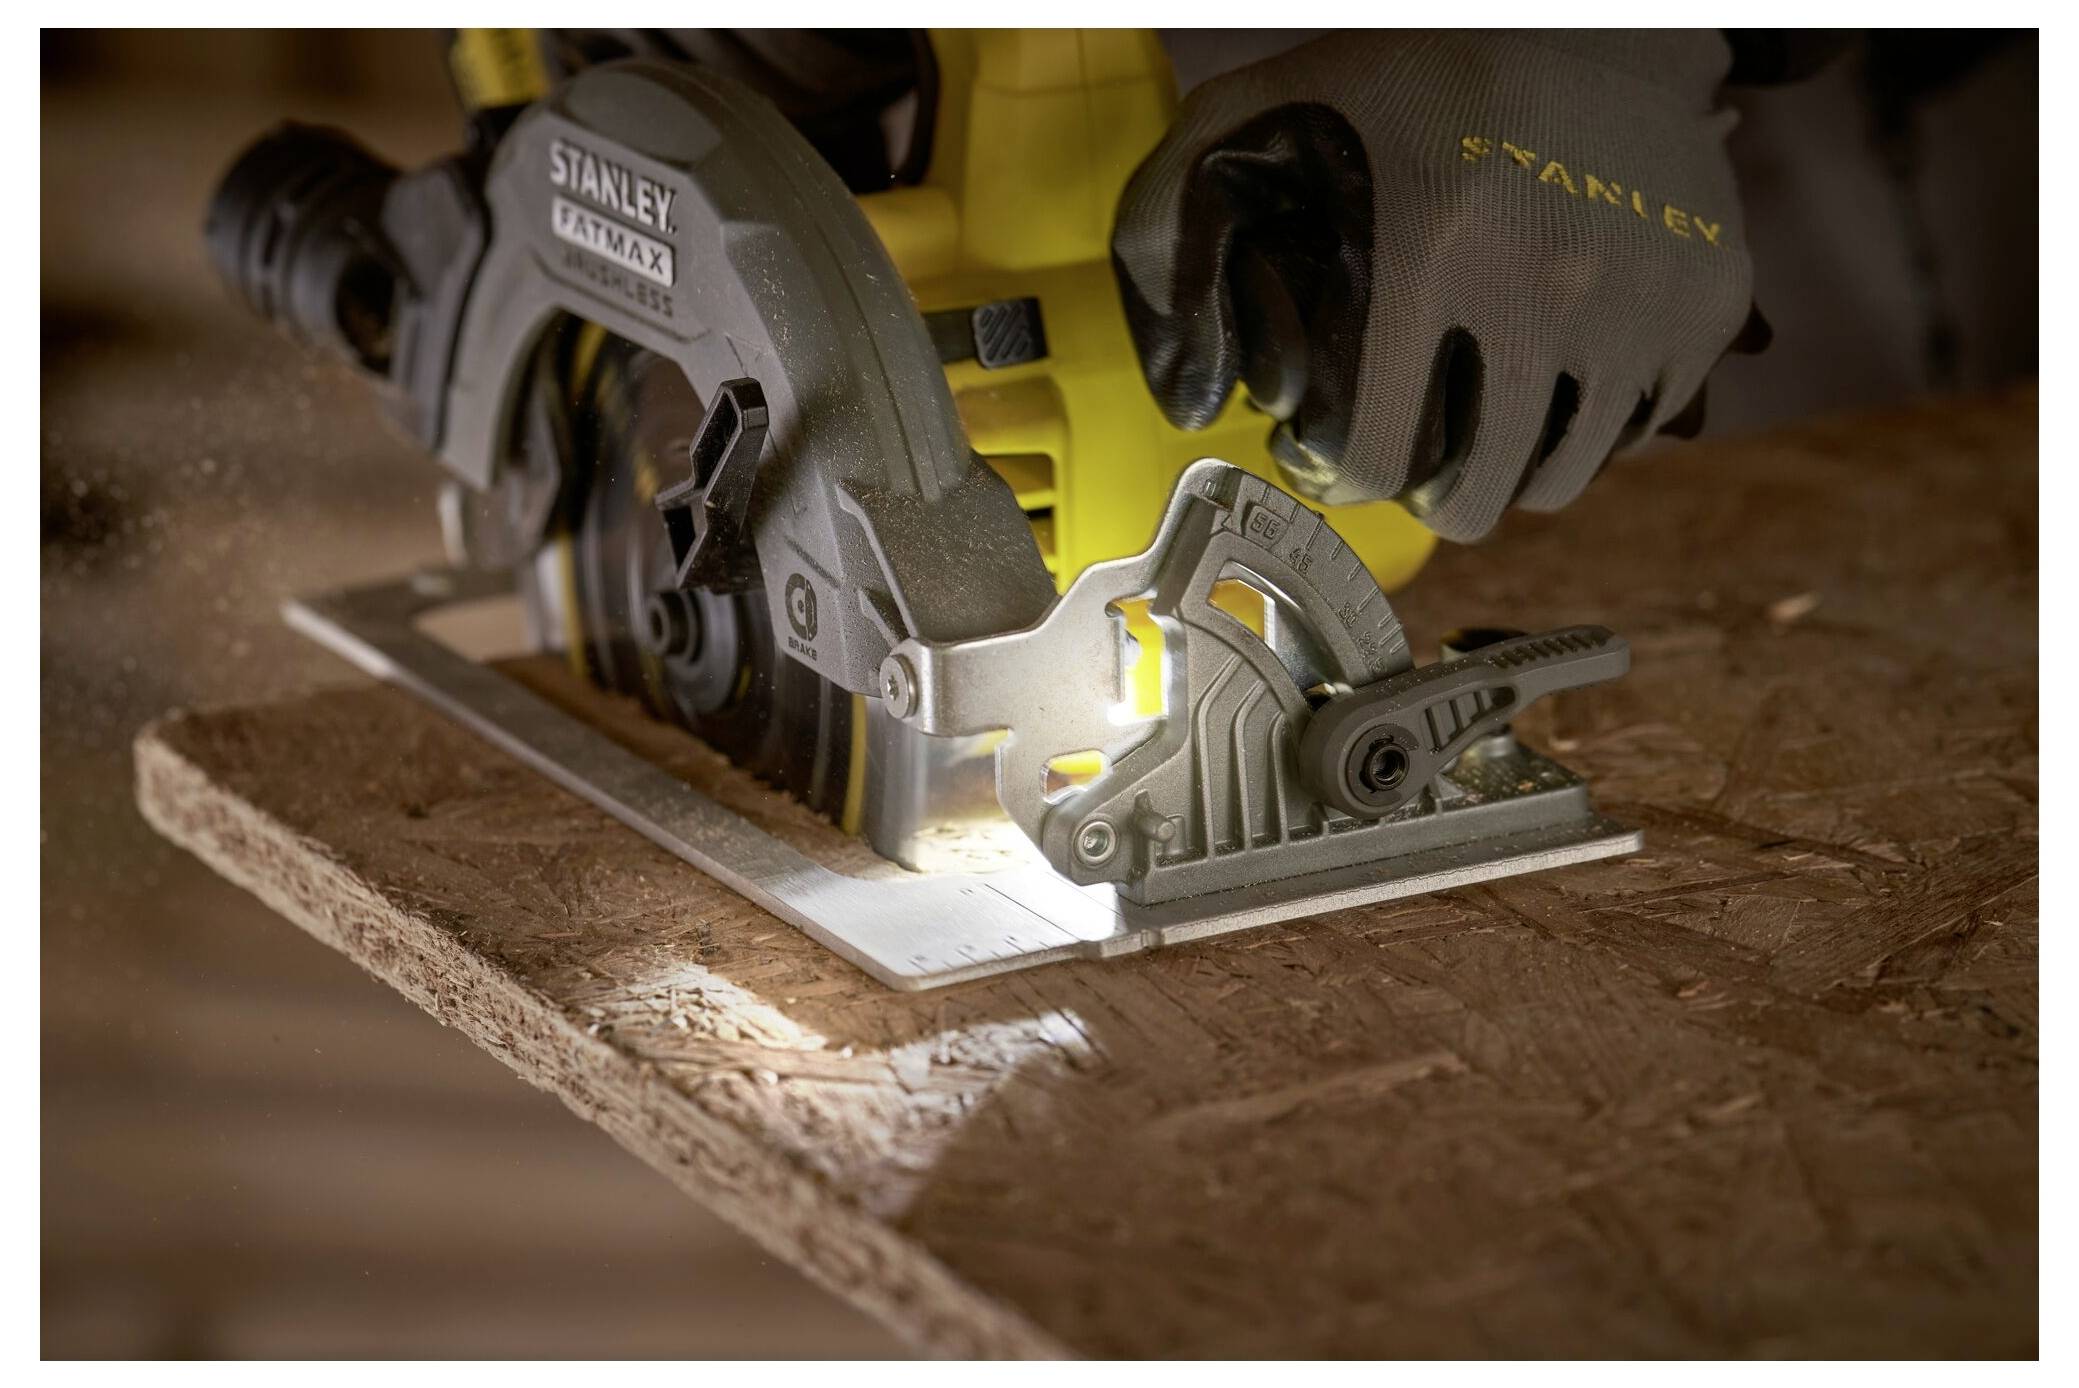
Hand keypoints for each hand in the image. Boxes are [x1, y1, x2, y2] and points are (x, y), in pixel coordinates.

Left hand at [1113, 30, 1762, 540]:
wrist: (1593, 8)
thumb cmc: (1414, 65)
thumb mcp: (1266, 109)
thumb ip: (1173, 224)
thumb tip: (1174, 381)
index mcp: (1429, 253)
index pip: (1377, 461)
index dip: (1337, 472)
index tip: (1327, 449)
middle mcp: (1549, 291)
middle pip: (1475, 497)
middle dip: (1423, 486)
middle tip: (1406, 445)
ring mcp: (1645, 303)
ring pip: (1557, 480)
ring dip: (1504, 468)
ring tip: (1473, 416)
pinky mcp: (1713, 303)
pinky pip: (1635, 432)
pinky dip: (1586, 425)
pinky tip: (1547, 374)